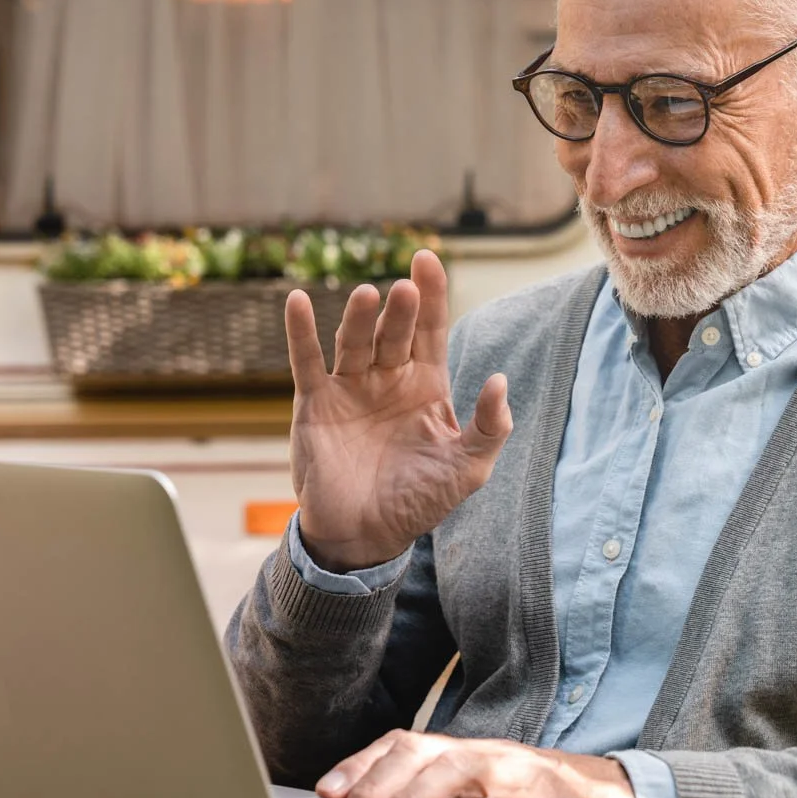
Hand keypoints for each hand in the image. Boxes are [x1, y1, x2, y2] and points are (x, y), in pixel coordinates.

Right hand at [285, 249, 511, 570]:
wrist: (365, 537)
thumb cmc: (419, 502)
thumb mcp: (468, 468)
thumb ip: (490, 427)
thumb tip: (498, 379)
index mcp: (426, 386)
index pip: (430, 329)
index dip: (431, 295)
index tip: (428, 260)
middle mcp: (387, 378)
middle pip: (395, 331)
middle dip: (401, 310)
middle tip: (405, 289)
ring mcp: (350, 387)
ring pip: (355, 341)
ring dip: (360, 318)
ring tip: (369, 296)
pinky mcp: (315, 403)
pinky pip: (306, 361)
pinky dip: (301, 332)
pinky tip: (298, 302)